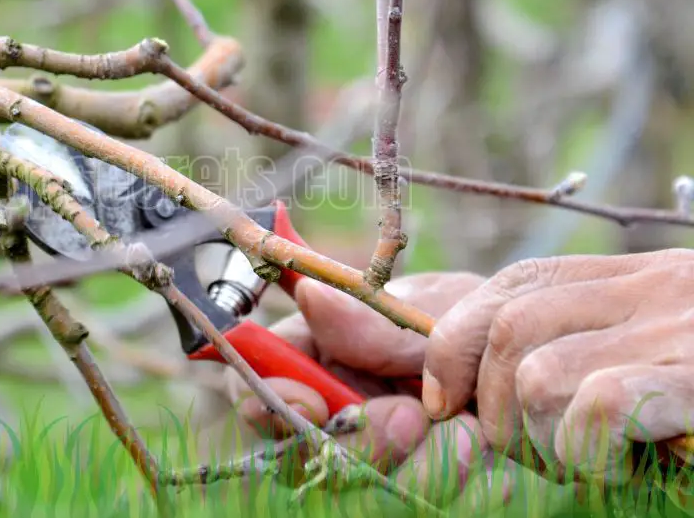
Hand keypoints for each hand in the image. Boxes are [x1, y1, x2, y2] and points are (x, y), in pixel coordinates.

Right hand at [225, 271, 504, 505]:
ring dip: (413, 468)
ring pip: (360, 485)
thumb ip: (372, 319)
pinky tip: (493, 472)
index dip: (272, 402)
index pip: (257, 384)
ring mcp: (373, 452)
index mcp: (314, 354)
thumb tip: (312, 295)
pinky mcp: (414, 481)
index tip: (315, 404)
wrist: (534, 355)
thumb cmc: (469, 316)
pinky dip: (455, 487)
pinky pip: (417, 501)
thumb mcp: (429, 307)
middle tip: (412, 416)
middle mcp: (332, 410)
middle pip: (302, 451)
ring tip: (468, 436)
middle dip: (358, 440)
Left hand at [422, 249, 693, 482]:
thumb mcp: (646, 360)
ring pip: (539, 375)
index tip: (444, 401)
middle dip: (496, 408)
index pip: (515, 283)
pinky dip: (591, 453)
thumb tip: (454, 381)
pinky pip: (599, 407)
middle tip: (545, 452)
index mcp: (637, 278)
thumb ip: (569, 348)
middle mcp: (655, 288)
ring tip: (598, 462)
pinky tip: (627, 467)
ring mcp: (678, 330)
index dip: (458, 343)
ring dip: (547, 441)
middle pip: (509, 328)